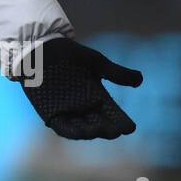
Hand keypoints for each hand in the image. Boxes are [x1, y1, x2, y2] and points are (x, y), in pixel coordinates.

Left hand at [17, 37, 142, 139]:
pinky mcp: (50, 113)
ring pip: (83, 128)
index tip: (131, 127)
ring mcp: (67, 111)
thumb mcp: (96, 62)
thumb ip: (116, 72)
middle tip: (117, 130)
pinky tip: (81, 133)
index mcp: (97, 96)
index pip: (113, 113)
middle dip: (109, 129)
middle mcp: (84, 107)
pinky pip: (62, 127)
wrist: (39, 48)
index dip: (121, 121)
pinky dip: (72, 131)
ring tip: (100, 131)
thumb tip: (141, 79)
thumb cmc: (68, 53)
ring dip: (91, 132)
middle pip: (100, 123)